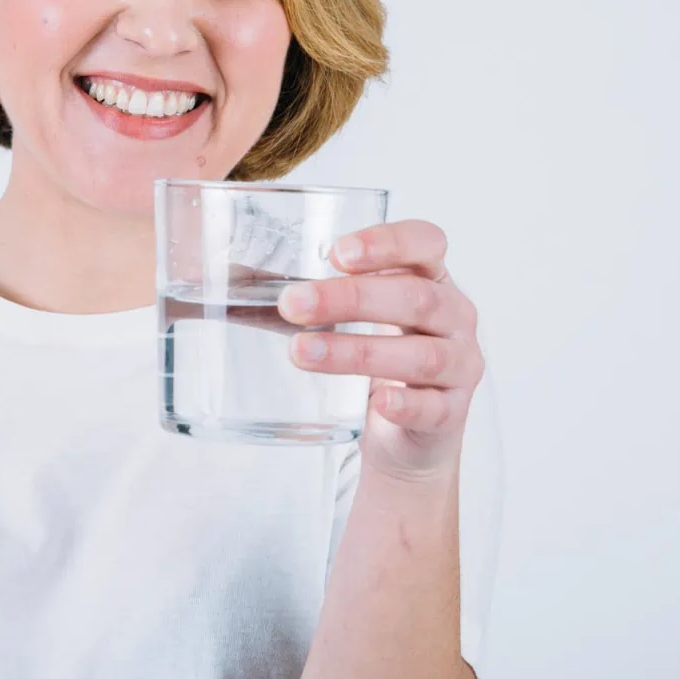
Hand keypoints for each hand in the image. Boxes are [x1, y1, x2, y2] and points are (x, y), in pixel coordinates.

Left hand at [277, 220, 483, 481]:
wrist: (407, 436)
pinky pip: (433, 407)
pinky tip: (377, 402)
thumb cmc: (377, 358)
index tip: (336, 253)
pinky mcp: (450, 414)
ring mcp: (460, 366)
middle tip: (293, 304)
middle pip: (415, 297)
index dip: (387, 243)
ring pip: (421, 355)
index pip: (426, 243)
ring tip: (302, 352)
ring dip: (357, 351)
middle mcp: (455, 316)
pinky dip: (405, 403)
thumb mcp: (356, 317)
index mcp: (432, 278)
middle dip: (351, 298)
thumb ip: (313, 293)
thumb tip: (219, 280)